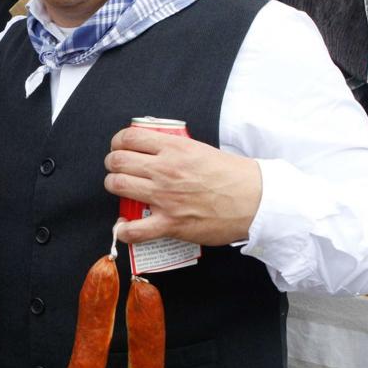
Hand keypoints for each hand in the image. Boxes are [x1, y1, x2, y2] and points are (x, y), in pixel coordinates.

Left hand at [104, 127, 262, 246]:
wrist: (255, 200)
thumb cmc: (233, 176)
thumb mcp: (201, 149)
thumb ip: (176, 149)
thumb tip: (155, 150)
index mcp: (174, 148)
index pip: (129, 137)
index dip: (118, 142)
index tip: (119, 147)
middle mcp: (164, 170)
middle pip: (118, 161)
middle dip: (112, 164)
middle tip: (117, 168)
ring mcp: (165, 197)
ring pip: (119, 186)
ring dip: (114, 187)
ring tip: (120, 189)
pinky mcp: (170, 223)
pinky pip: (134, 230)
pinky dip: (123, 230)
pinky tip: (124, 226)